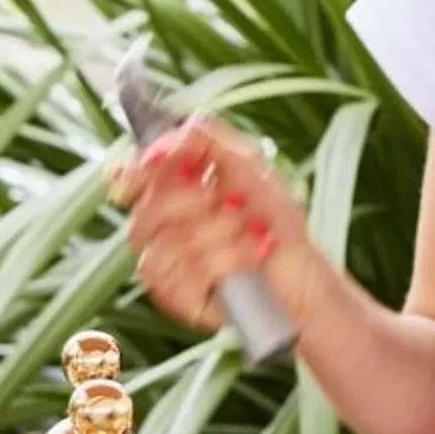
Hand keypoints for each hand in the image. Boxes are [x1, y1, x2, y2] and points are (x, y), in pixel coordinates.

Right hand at [107, 117, 325, 345]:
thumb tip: (170, 135)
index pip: (132, 177)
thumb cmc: (276, 220)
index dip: (137, 171)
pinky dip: (228, 261)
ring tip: (253, 233)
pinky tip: (252, 257)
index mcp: (173, 192)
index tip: (159, 162)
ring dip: (222, 235)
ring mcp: (167, 266)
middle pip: (147, 212)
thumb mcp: (250, 165)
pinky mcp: (178, 298)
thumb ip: (208, 141)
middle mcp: (162, 228)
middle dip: (197, 202)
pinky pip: (184, 278)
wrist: (303, 272)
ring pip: (168, 246)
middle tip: (235, 202)